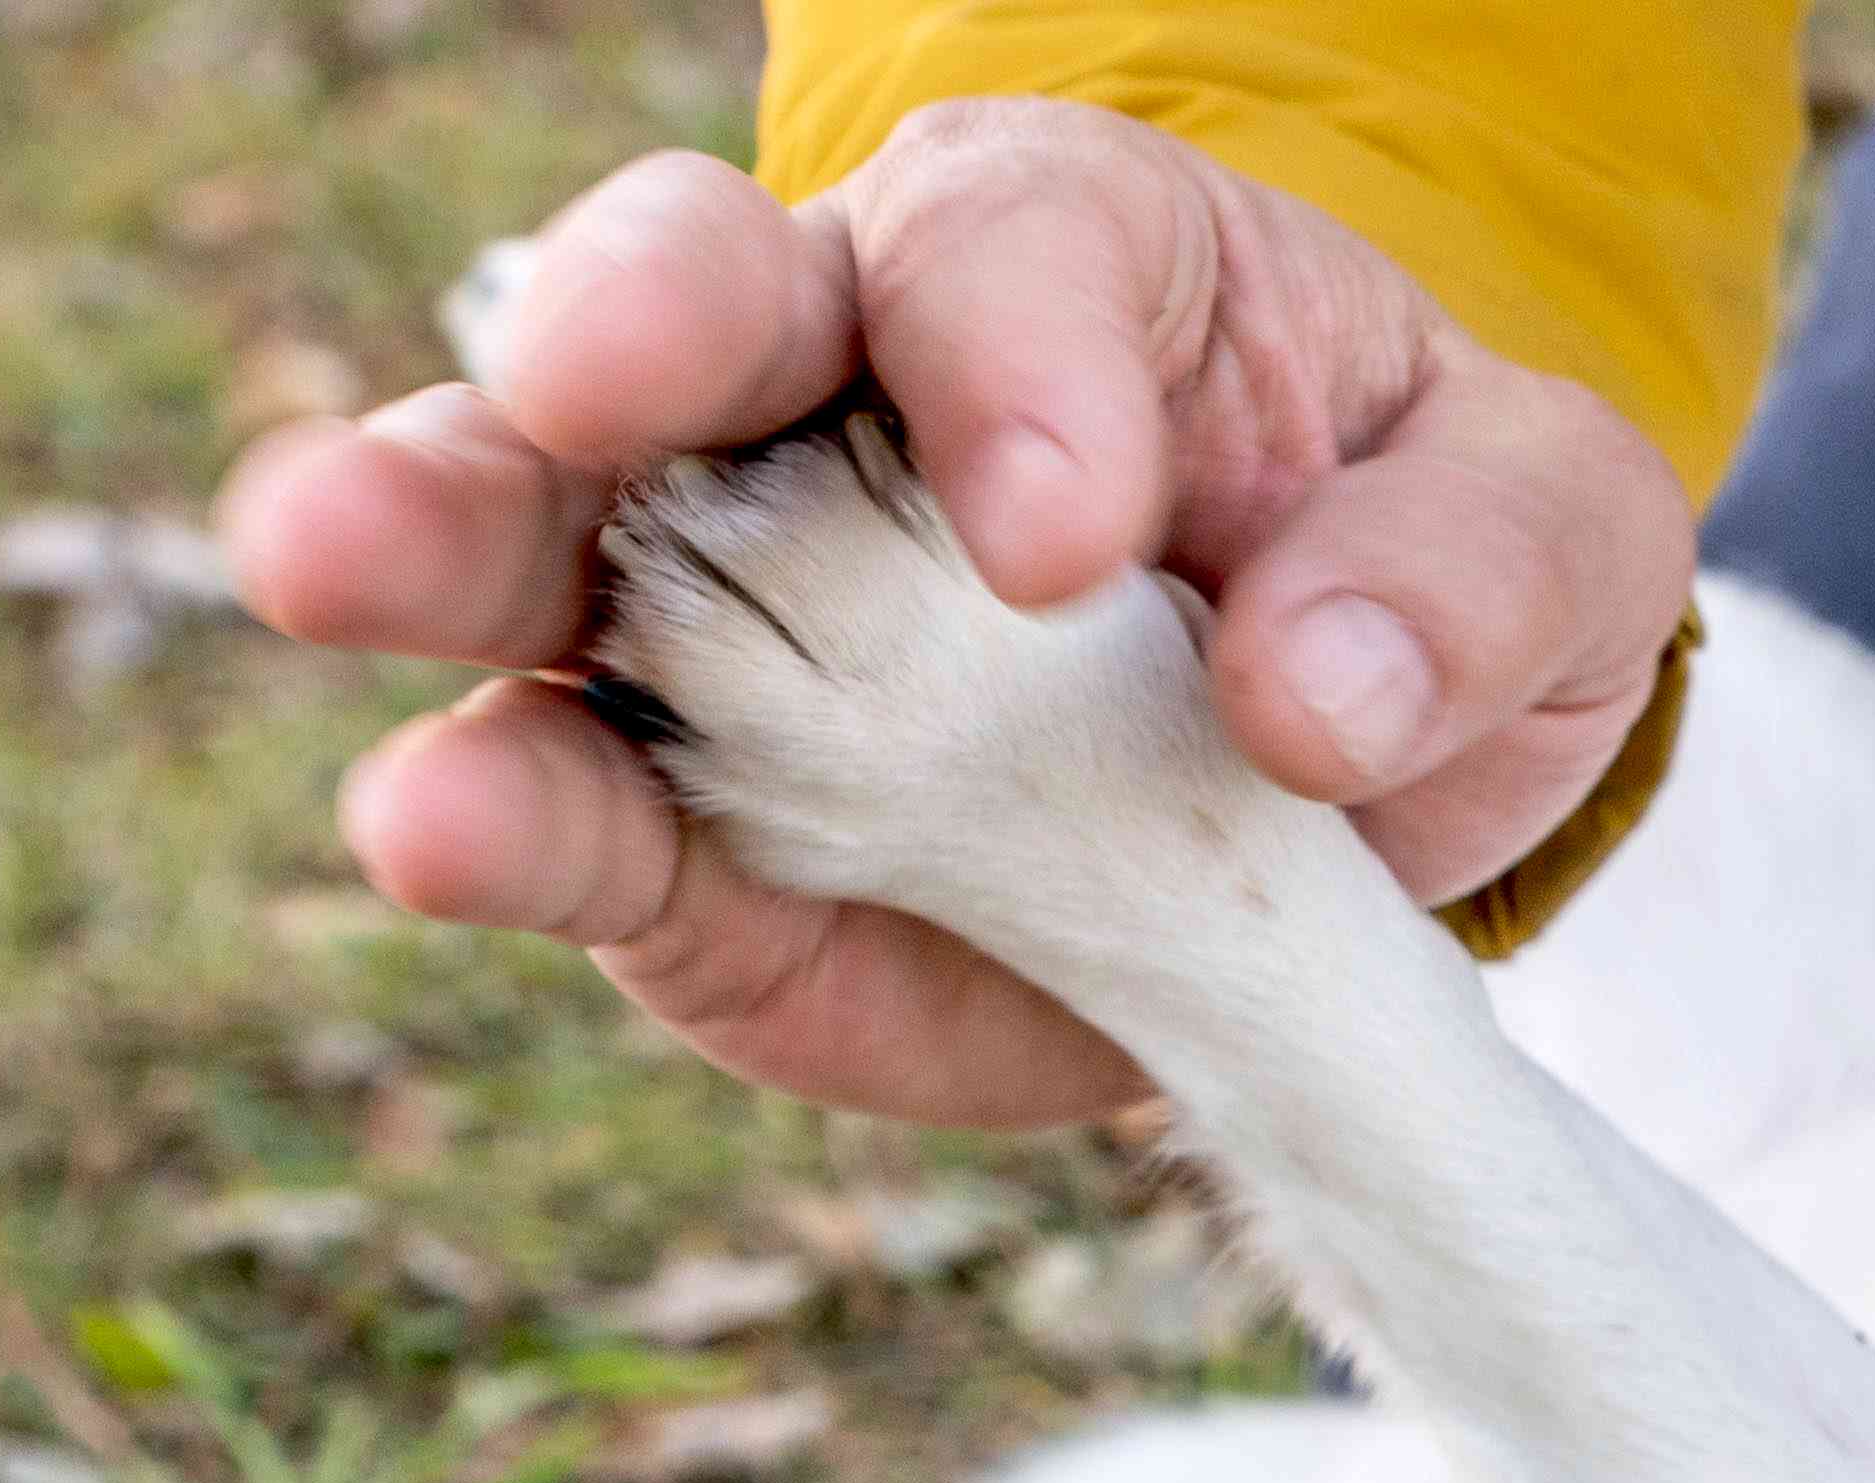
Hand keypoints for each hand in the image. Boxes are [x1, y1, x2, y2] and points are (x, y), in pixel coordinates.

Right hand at [218, 105, 1697, 1124]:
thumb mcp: (1546, 529)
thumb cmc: (1425, 573)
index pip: (1003, 256)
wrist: (1356, 791)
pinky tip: (437, 823)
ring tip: (327, 566)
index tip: (1064, 537)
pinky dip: (502, 821)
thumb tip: (1318, 702)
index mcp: (1057, 265)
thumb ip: (1466, 578)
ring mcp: (728, 615)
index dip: (1014, 373)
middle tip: (567, 386)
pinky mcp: (692, 834)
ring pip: (546, 535)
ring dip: (439, 544)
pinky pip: (582, 816)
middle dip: (606, 336)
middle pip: (682, 312)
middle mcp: (832, 399)